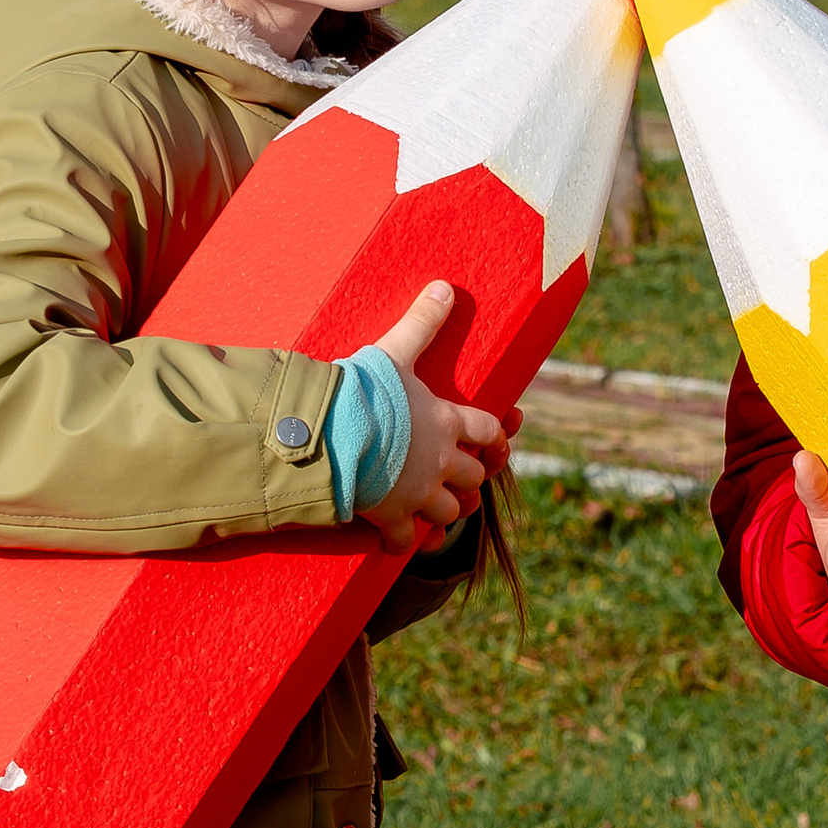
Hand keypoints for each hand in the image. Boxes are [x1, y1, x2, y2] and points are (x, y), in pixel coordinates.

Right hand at [364, 282, 509, 549]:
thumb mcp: (394, 350)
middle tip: (464, 483)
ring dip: (447, 512)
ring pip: (450, 512)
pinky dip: (407, 541)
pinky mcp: (392, 516)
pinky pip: (408, 539)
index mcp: (447, 422)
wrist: (330, 434)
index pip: (486, 430)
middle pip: (473, 478)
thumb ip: (421, 322)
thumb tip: (445, 286)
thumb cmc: (363, 391)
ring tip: (439, 512)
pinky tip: (401, 540)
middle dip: (470, 481)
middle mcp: (441, 461)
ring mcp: (419, 492)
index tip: (497, 444)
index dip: (495, 438)